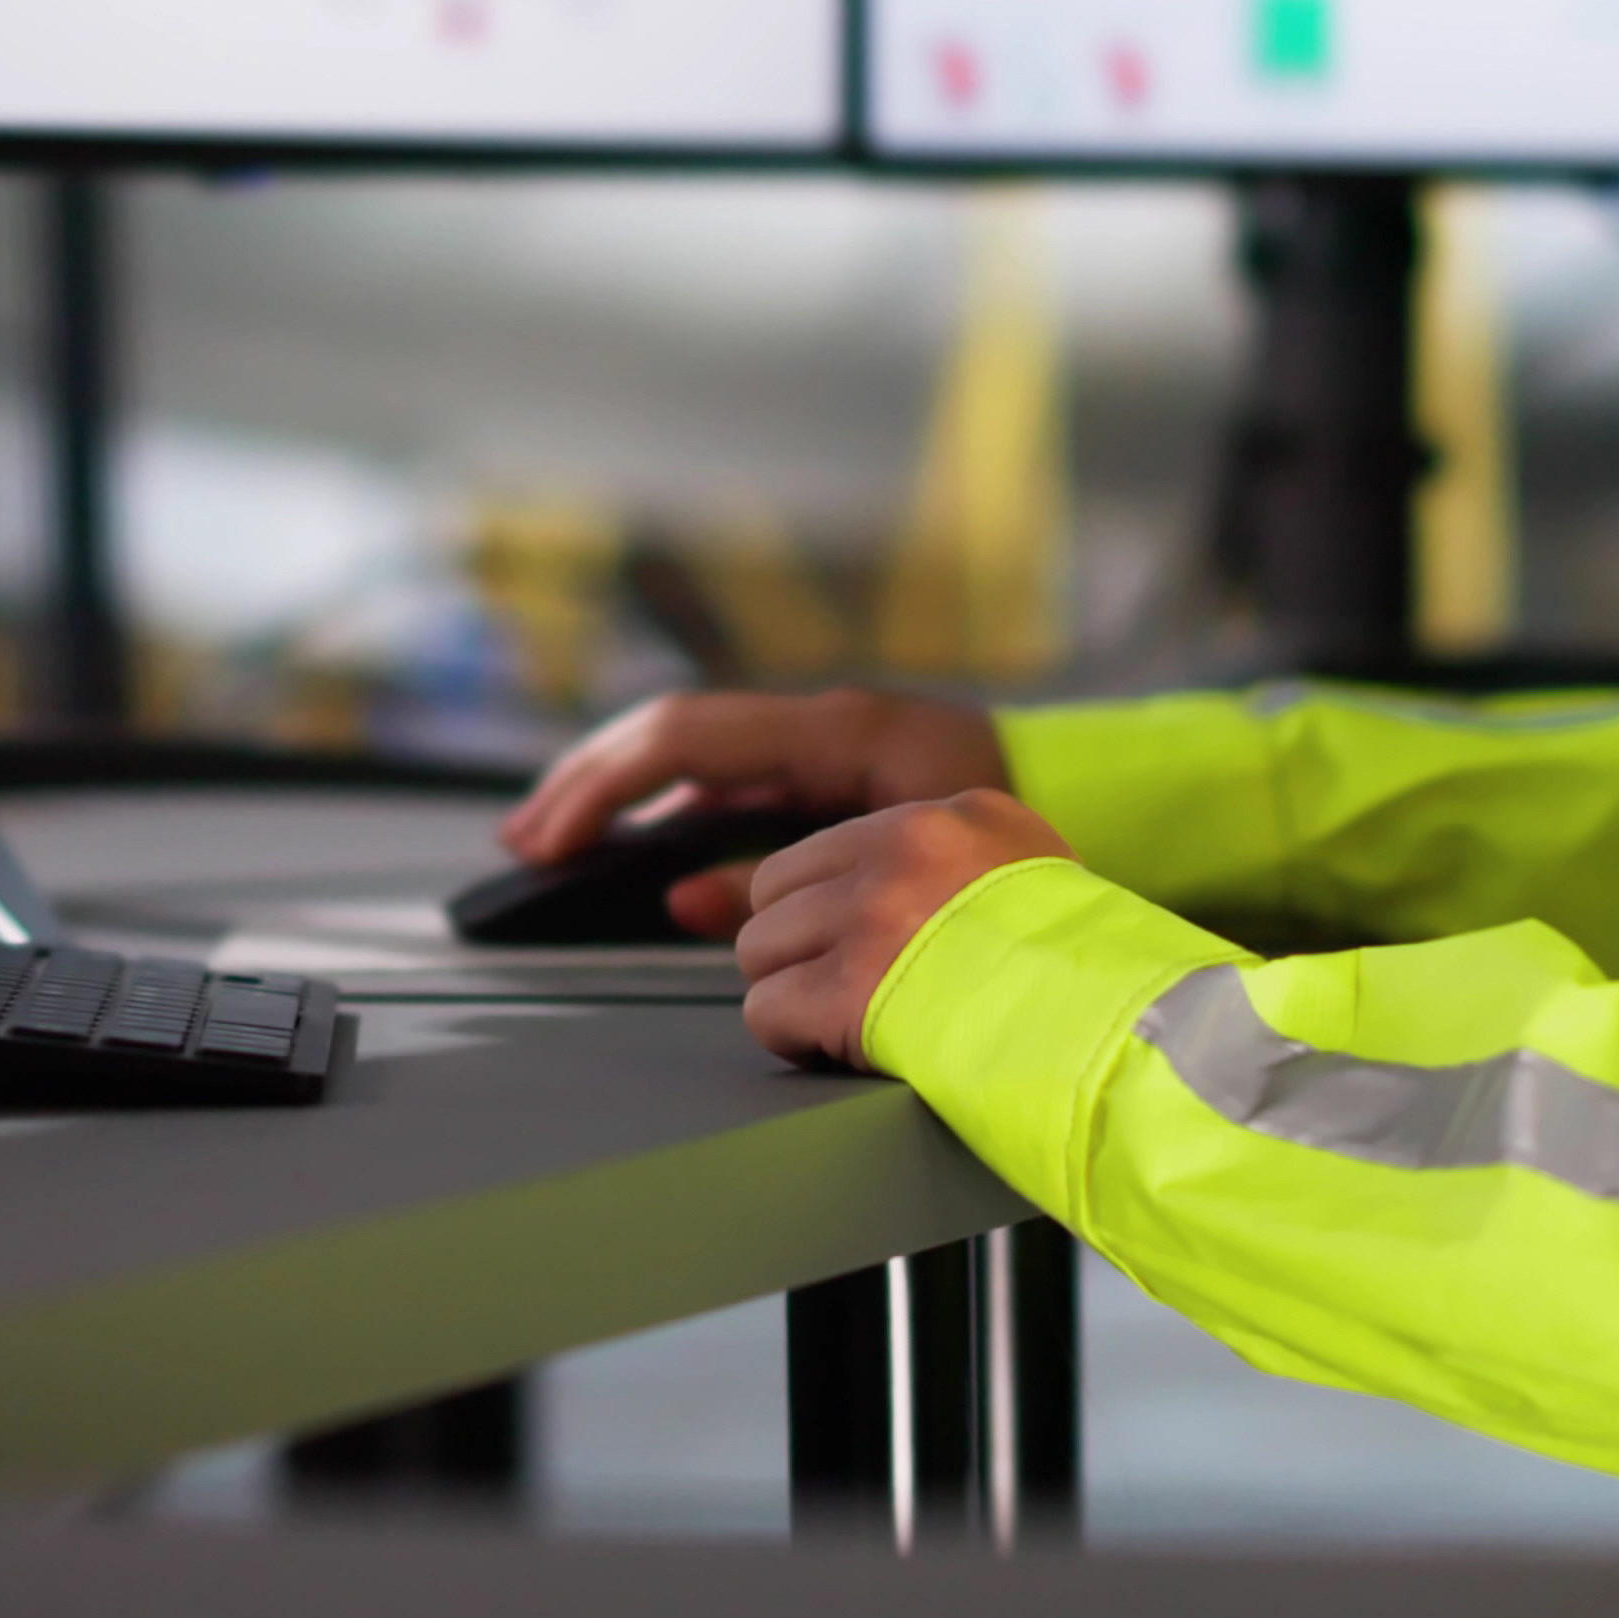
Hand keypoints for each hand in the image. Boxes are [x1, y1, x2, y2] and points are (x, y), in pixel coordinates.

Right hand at [499, 684, 1013, 942]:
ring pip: (695, 757)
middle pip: (671, 737)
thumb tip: (685, 895)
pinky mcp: (832, 772)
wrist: (1093, 798)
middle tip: (525, 840)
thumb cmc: (1015, 827)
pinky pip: (732, 782)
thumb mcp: (902, 859)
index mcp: (834, 728)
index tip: (552, 839)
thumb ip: (792, 881)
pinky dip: (676, 811)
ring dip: (622, 794)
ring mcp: (822, 743)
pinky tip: (645, 853)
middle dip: (590, 784)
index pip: (684, 738)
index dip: (605, 785)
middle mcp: (818, 723)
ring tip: (556, 842)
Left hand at [734, 794, 1071, 1068]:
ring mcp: (870, 918)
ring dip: (792, 994)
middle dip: (799, 947)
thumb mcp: (1040, 873)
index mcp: (949, 819)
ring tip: (843, 1026)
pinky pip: (767, 1009)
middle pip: (777, 890)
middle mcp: (900, 852)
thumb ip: (966, 866)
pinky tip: (836, 1052)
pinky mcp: (847, 990)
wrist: (1121, 1033)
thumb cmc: (1091, 977)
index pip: (829, 847)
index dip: (830, 907)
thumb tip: (905, 899)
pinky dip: (792, 1040)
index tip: (858, 949)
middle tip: (843, 991)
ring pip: (761, 948)